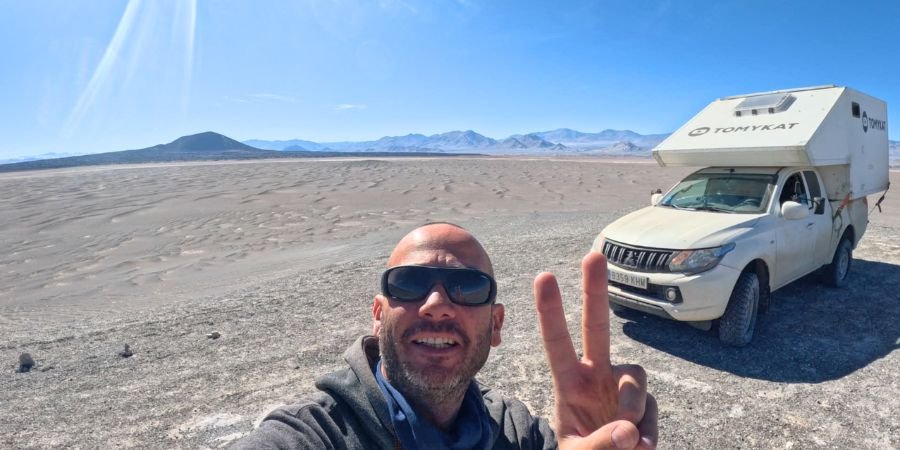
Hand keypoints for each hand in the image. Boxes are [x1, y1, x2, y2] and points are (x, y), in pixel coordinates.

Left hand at [534, 252, 657, 449]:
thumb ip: (600, 445)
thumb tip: (631, 430)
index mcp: (568, 383)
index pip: (556, 343)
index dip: (550, 311)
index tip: (543, 276)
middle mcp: (596, 376)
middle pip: (596, 326)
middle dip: (595, 291)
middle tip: (593, 254)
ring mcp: (622, 389)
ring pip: (634, 375)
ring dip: (632, 402)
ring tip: (630, 437)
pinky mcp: (646, 407)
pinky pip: (651, 409)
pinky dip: (649, 431)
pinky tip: (642, 448)